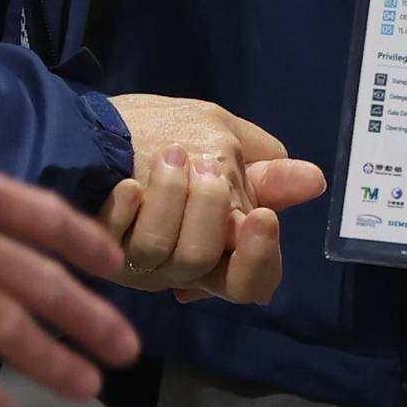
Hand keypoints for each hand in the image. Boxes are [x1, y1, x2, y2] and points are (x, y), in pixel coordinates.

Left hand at [101, 96, 324, 304]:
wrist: (92, 123)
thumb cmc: (165, 136)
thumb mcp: (222, 144)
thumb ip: (264, 172)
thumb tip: (314, 180)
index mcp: (219, 249)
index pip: (251, 284)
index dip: (259, 259)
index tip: (261, 217)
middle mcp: (177, 266)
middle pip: (204, 263)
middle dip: (210, 210)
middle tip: (209, 167)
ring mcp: (134, 258)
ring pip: (161, 251)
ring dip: (171, 196)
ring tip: (170, 155)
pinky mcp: (96, 241)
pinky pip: (113, 236)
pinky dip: (126, 206)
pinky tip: (129, 184)